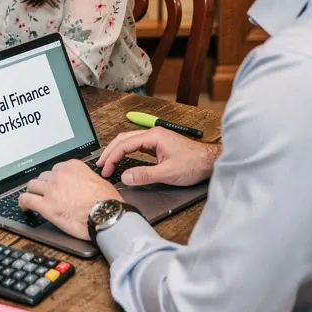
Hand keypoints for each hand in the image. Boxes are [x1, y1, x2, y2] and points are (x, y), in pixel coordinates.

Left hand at [19, 159, 121, 239]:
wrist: (106, 216)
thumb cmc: (107, 202)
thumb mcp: (98, 181)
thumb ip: (85, 178)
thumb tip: (82, 183)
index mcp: (72, 166)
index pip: (56, 168)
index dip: (55, 178)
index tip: (55, 183)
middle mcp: (59, 175)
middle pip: (44, 176)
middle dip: (44, 185)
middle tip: (46, 192)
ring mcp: (51, 190)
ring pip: (33, 186)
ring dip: (33, 192)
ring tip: (33, 198)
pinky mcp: (46, 206)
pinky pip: (27, 200)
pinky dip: (23, 203)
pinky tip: (24, 206)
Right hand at [97, 127, 217, 187]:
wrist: (211, 162)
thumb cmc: (194, 164)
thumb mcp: (168, 173)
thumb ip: (145, 175)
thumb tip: (126, 177)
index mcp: (154, 136)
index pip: (125, 144)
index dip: (112, 157)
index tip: (105, 169)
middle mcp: (153, 134)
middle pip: (124, 139)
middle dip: (110, 152)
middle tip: (101, 166)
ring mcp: (156, 139)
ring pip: (129, 141)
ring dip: (117, 151)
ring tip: (107, 163)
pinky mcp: (159, 145)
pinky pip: (137, 145)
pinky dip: (126, 152)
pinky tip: (123, 159)